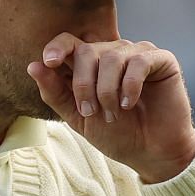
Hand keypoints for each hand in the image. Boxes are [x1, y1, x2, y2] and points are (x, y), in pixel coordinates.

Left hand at [27, 35, 194, 182]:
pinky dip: (130, 85)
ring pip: (111, 57)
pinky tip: (129, 104)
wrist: (150, 153)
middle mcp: (113, 53)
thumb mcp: (78, 117)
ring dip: (107, 91)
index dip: (57, 47)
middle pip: (86, 51)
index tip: (50, 62)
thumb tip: (33, 66)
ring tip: (113, 114)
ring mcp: (137, 54)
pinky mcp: (161, 60)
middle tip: (91, 112)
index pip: (69, 42)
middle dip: (83, 85)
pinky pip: (138, 61)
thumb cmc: (116, 134)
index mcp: (90, 65)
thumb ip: (55, 93)